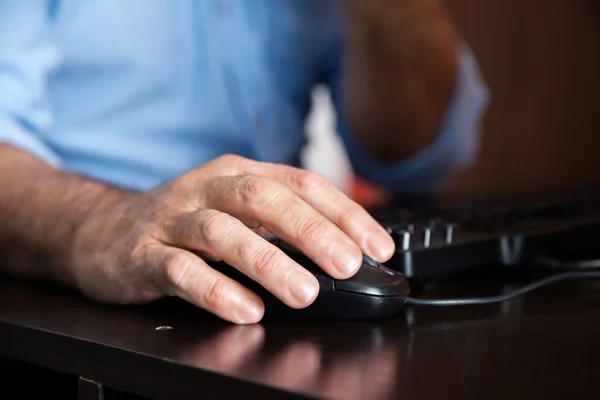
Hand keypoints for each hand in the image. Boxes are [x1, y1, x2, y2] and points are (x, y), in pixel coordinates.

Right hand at [69, 154, 394, 323]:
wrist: (101, 228)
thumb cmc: (184, 222)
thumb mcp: (234, 209)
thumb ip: (278, 224)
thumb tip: (343, 252)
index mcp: (238, 174)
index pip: (301, 183)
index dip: (343, 212)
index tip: (377, 246)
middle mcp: (207, 189)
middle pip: (263, 198)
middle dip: (311, 231)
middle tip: (348, 264)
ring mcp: (173, 220)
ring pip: (222, 234)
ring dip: (268, 262)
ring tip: (304, 292)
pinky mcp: (143, 255)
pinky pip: (180, 270)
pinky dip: (216, 290)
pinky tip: (246, 310)